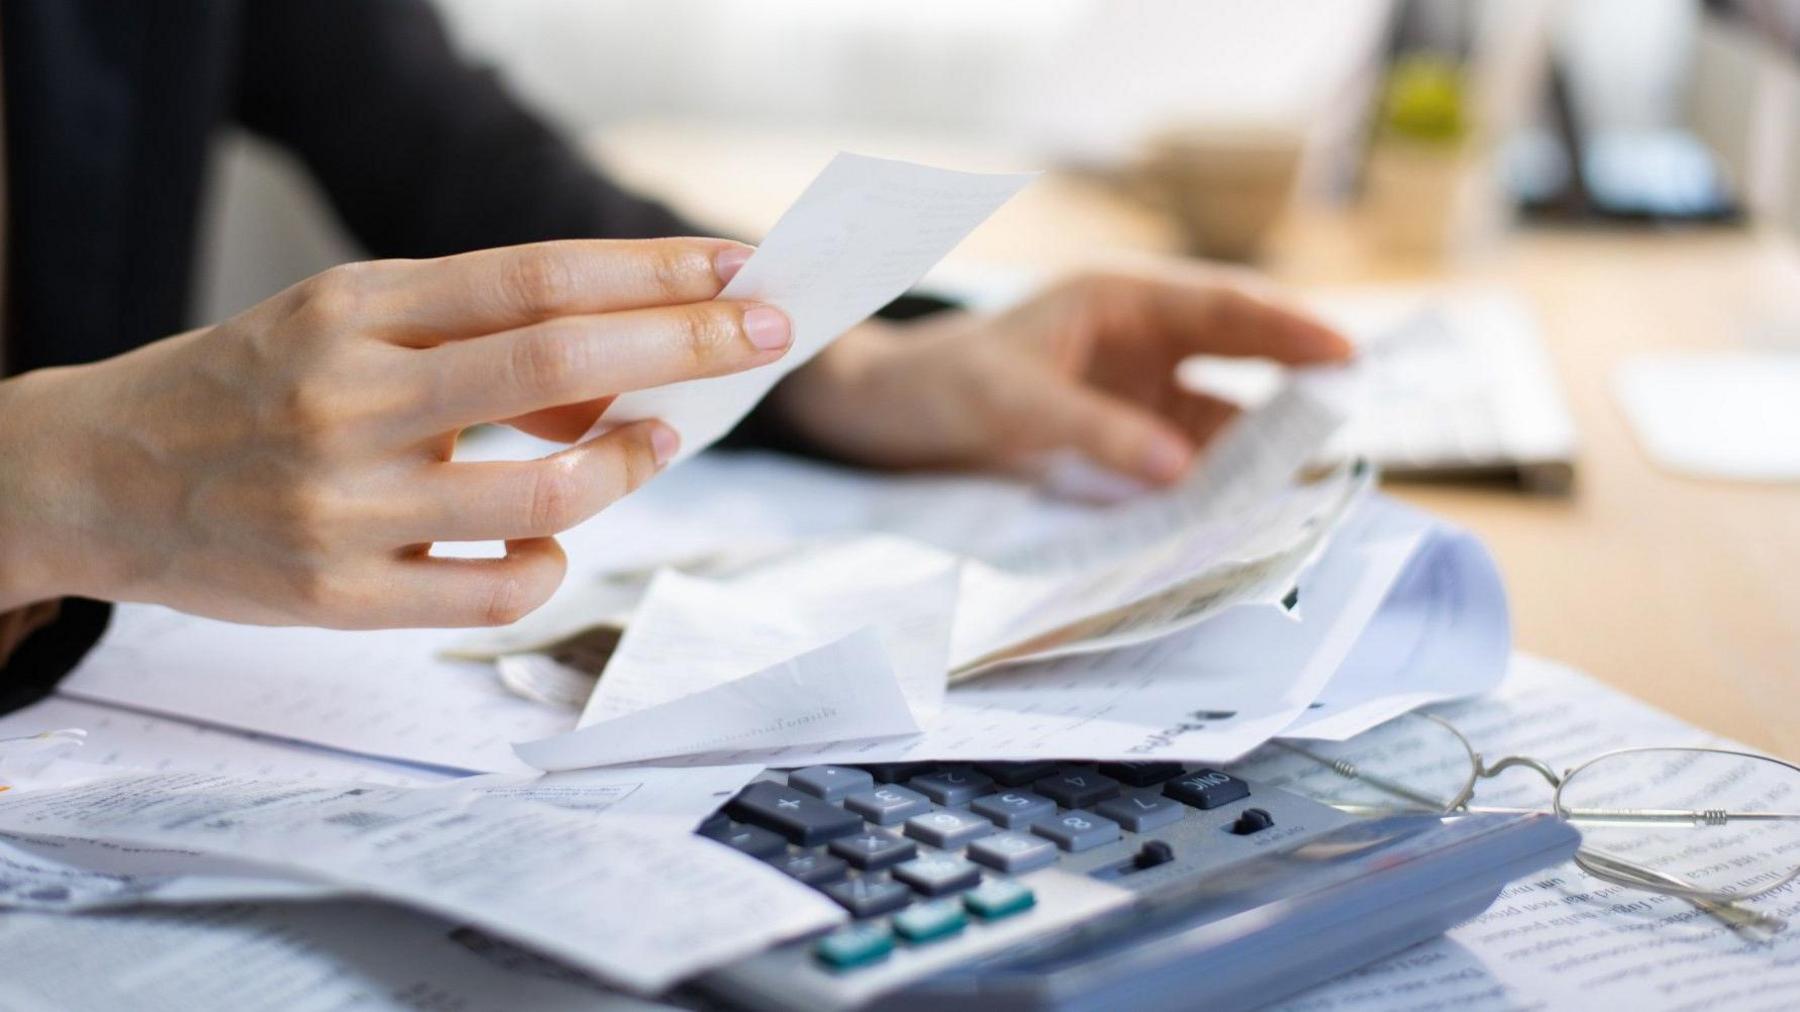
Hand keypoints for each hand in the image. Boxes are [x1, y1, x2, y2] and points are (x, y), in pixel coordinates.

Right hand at [0, 238, 789, 626]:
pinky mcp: (335, 596)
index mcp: (352, 308)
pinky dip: (551, 565)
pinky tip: (552, 544)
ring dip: (630, 464)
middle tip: (769, 334)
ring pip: (542, 493)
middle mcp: (348, 395)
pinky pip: (493, 592)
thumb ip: (475, 344)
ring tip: (662, 439)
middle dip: (687, 343)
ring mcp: (343, 504)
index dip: (651, 271)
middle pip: (559, 360)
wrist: (93, 475)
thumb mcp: (344, 328)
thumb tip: (626, 376)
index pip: (534, 275)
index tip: (738, 266)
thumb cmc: (246, 390)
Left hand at [769, 265, 1350, 483]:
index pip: (1221, 306)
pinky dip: (1212, 480)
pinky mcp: (1119, 435)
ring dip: (1256, 447)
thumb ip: (1098, 432)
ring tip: (1307, 485)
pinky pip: (1182, 456)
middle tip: (1355, 422)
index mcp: (1118, 298)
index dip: (1289, 330)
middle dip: (1296, 385)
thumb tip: (1183, 472)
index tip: (1347, 356)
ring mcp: (1133, 388)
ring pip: (1217, 414)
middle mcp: (1138, 338)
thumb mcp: (1012, 402)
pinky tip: (1240, 510)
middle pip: (1238, 356)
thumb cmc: (937, 384)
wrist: (882, 417)